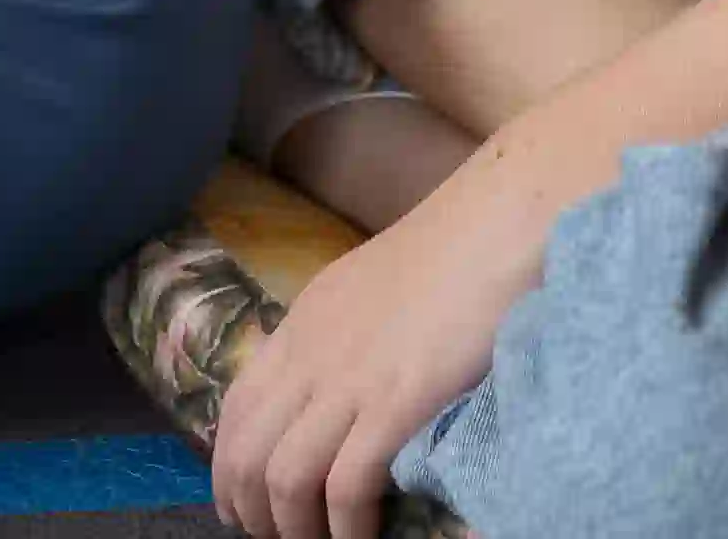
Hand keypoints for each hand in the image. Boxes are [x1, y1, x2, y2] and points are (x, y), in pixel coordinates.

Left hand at [208, 146, 563, 538]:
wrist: (498, 220)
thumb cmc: (454, 249)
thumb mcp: (370, 288)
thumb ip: (341, 335)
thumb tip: (333, 387)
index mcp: (303, 325)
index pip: (237, 409)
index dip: (228, 468)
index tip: (242, 506)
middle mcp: (311, 354)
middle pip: (247, 452)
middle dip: (252, 510)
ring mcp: (350, 379)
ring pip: (284, 477)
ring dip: (293, 528)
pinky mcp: (396, 401)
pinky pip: (346, 484)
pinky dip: (345, 526)